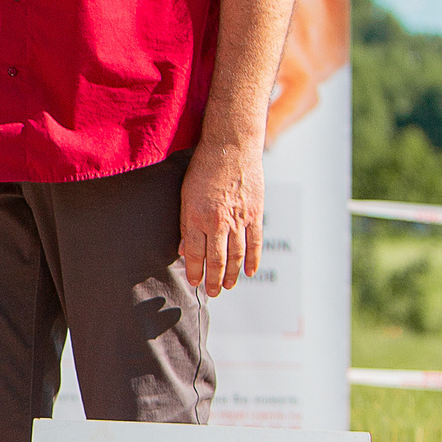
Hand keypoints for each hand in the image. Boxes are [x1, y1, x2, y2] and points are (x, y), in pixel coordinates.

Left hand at [179, 139, 262, 297]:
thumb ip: (187, 224)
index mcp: (197, 217)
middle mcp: (218, 222)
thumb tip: (186, 250)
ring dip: (232, 275)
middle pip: (216, 260)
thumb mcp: (185, 195)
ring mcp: (238, 219)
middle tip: (212, 293)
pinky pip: (255, 243)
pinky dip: (253, 260)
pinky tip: (250, 272)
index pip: (195, 254)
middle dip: (213, 280)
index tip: (193, 282)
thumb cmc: (203, 169)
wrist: (231, 148)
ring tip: (228, 287)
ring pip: (236, 256)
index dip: (195, 271)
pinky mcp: (255, 214)